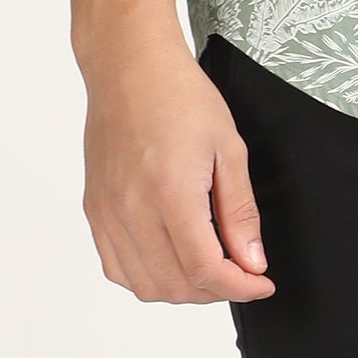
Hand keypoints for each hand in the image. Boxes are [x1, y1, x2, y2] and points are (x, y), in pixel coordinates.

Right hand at [60, 0, 272, 303]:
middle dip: (217, 291)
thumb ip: (240, 212)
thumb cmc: (181, 97)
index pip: (205, 269)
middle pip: (176, 285)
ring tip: (210, 268)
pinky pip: (116, 268)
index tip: (262, 283)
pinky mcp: (94, 209)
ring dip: (183, 290)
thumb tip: (252, 262)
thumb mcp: (229, 149)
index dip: (240, 287)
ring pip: (144, 285)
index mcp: (169, 194)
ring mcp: (107, 212)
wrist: (128, 67)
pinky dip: (148, 278)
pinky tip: (173, 259)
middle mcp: (131, 210)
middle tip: (242, 273)